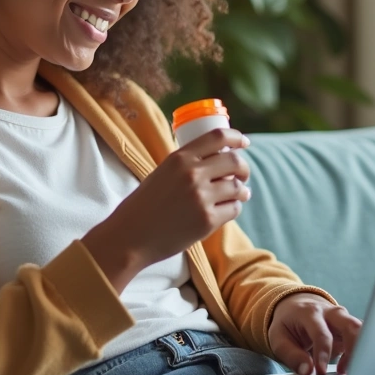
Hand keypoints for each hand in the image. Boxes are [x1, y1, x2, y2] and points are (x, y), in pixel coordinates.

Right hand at [84, 128, 250, 290]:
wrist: (130, 237)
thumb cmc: (143, 206)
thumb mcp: (161, 173)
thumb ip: (185, 165)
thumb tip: (217, 160)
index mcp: (180, 158)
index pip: (218, 137)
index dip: (236, 137)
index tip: (244, 143)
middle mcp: (192, 174)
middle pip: (233, 161)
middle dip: (243, 167)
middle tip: (243, 175)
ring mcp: (201, 197)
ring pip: (237, 187)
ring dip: (242, 190)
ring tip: (241, 194)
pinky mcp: (207, 220)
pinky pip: (234, 209)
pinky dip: (234, 208)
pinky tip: (228, 209)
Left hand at [269, 293, 362, 374]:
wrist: (295, 306)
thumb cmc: (287, 324)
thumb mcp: (279, 339)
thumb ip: (292, 355)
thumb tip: (307, 371)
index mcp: (310, 312)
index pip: (322, 334)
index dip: (323, 354)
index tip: (321, 372)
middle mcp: (330, 312)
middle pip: (350, 326)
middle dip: (352, 349)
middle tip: (342, 371)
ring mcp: (343, 318)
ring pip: (360, 331)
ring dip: (358, 352)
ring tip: (343, 371)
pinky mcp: (349, 326)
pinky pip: (361, 338)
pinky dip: (358, 353)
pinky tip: (344, 367)